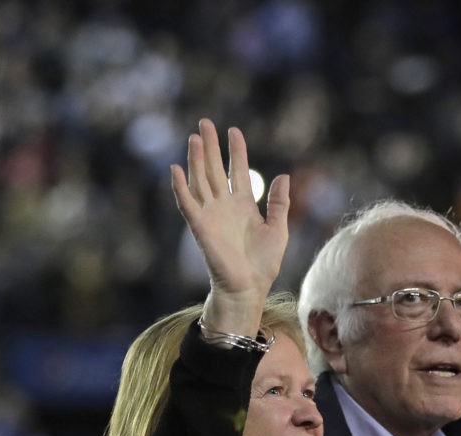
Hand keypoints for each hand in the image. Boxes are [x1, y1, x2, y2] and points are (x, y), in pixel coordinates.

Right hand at [171, 120, 289, 333]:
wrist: (249, 287)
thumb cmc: (264, 263)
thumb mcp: (278, 228)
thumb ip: (279, 202)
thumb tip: (283, 175)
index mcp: (243, 205)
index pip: (237, 171)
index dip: (235, 151)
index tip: (233, 130)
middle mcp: (224, 206)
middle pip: (214, 170)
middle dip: (210, 147)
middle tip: (204, 122)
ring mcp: (210, 215)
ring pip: (200, 180)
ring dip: (196, 159)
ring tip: (195, 137)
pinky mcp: (200, 227)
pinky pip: (187, 203)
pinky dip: (180, 187)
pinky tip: (177, 169)